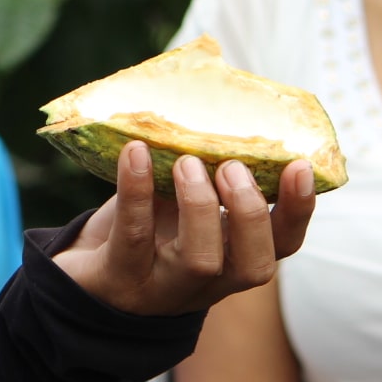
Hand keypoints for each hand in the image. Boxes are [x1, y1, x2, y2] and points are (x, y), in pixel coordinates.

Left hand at [54, 142, 314, 317]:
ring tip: (187, 161)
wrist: (81, 272)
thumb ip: (205, 166)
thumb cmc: (143, 225)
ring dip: (200, 205)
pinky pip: (133, 237)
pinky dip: (136, 191)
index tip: (300, 165)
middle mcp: (207, 282)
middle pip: (252, 265)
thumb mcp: (179, 200)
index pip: (281, 245)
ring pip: (200, 260)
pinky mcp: (117, 279)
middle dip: (249, 213)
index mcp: (230, 257)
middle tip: (231, 167)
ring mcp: (163, 287)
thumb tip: (217, 94)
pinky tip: (135, 153)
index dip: (296, 210)